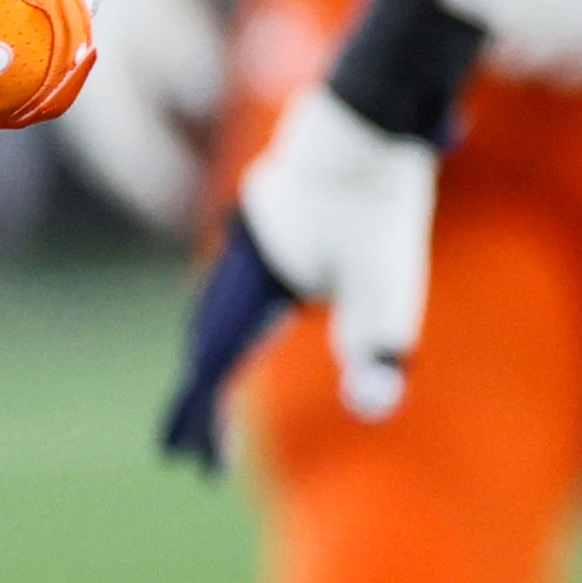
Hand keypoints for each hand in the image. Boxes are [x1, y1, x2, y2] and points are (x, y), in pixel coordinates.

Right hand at [160, 80, 437, 464]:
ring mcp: (250, 243)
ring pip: (216, 316)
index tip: (196, 466)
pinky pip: (234, 292)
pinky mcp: (268, 225)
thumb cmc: (379, 201)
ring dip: (209, 364)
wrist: (368, 116)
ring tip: (207, 408)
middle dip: (199, 402)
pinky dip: (226, 329)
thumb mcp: (388, 281)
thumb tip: (373, 408)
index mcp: (256, 285)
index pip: (217, 367)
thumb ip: (377, 344)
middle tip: (193, 455)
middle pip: (206, 346)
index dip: (203, 420)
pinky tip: (240, 334)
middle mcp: (242, 267)